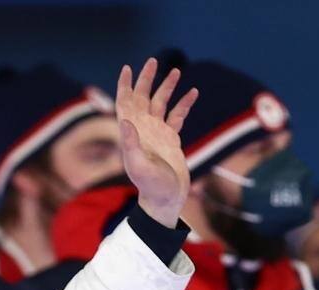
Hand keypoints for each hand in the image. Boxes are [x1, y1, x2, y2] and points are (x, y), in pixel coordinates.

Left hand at [115, 58, 197, 227]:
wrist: (165, 198)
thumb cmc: (150, 185)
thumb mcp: (139, 165)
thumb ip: (130, 144)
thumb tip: (125, 121)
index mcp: (132, 132)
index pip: (125, 102)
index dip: (125, 85)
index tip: (127, 68)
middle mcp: (143, 129)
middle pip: (142, 97)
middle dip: (146, 79)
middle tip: (153, 61)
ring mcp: (157, 132)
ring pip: (161, 103)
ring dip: (167, 87)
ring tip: (176, 71)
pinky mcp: (171, 139)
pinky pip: (177, 116)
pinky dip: (184, 104)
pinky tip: (193, 92)